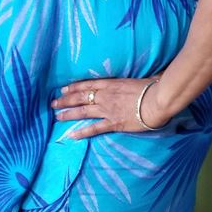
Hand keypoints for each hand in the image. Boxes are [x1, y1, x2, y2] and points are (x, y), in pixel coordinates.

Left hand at [51, 77, 169, 138]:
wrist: (157, 101)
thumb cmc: (154, 87)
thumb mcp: (144, 78)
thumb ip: (140, 79)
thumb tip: (151, 76)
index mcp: (112, 84)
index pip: (88, 84)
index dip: (74, 87)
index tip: (64, 88)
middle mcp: (106, 96)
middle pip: (80, 97)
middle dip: (65, 100)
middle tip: (54, 103)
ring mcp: (108, 110)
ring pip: (82, 111)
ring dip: (68, 114)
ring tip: (57, 116)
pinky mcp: (113, 123)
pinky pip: (94, 128)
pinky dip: (82, 132)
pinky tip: (72, 135)